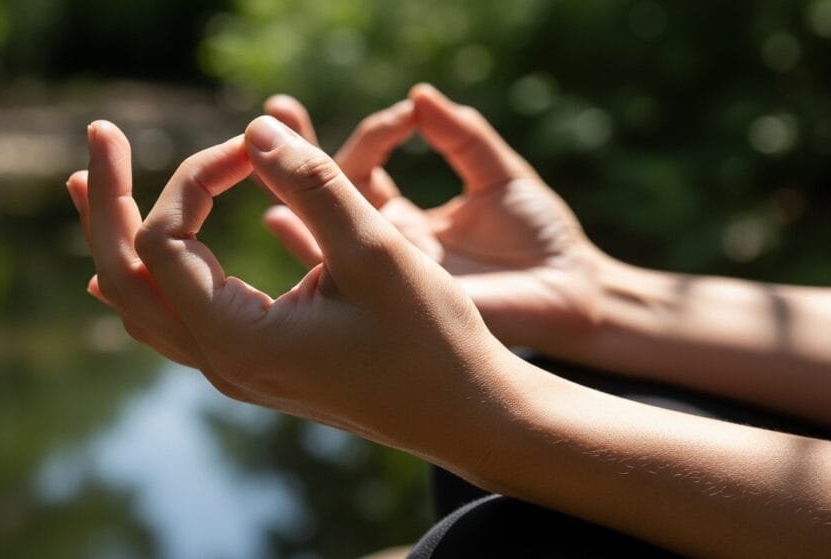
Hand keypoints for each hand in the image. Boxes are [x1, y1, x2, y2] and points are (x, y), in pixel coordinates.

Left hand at [66, 117, 516, 465]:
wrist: (466, 413)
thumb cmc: (432, 340)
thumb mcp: (375, 253)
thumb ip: (312, 185)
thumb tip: (254, 129)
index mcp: (238, 339)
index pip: (168, 241)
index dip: (197, 175)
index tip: (252, 145)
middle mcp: (222, 363)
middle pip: (124, 277)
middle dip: (108, 203)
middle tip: (100, 136)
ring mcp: (236, 370)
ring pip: (142, 303)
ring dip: (117, 239)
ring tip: (89, 186)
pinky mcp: (258, 364)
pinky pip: (176, 321)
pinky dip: (151, 275)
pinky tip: (144, 254)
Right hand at [264, 85, 608, 357]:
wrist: (573, 294)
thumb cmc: (543, 237)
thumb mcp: (500, 177)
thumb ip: (462, 137)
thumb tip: (419, 94)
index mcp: (405, 219)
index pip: (364, 167)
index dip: (374, 133)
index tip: (403, 114)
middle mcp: (385, 246)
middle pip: (325, 197)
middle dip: (299, 153)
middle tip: (277, 109)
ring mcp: (385, 276)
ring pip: (322, 233)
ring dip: (290, 193)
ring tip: (258, 151)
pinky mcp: (396, 301)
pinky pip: (338, 279)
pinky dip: (305, 249)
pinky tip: (279, 218)